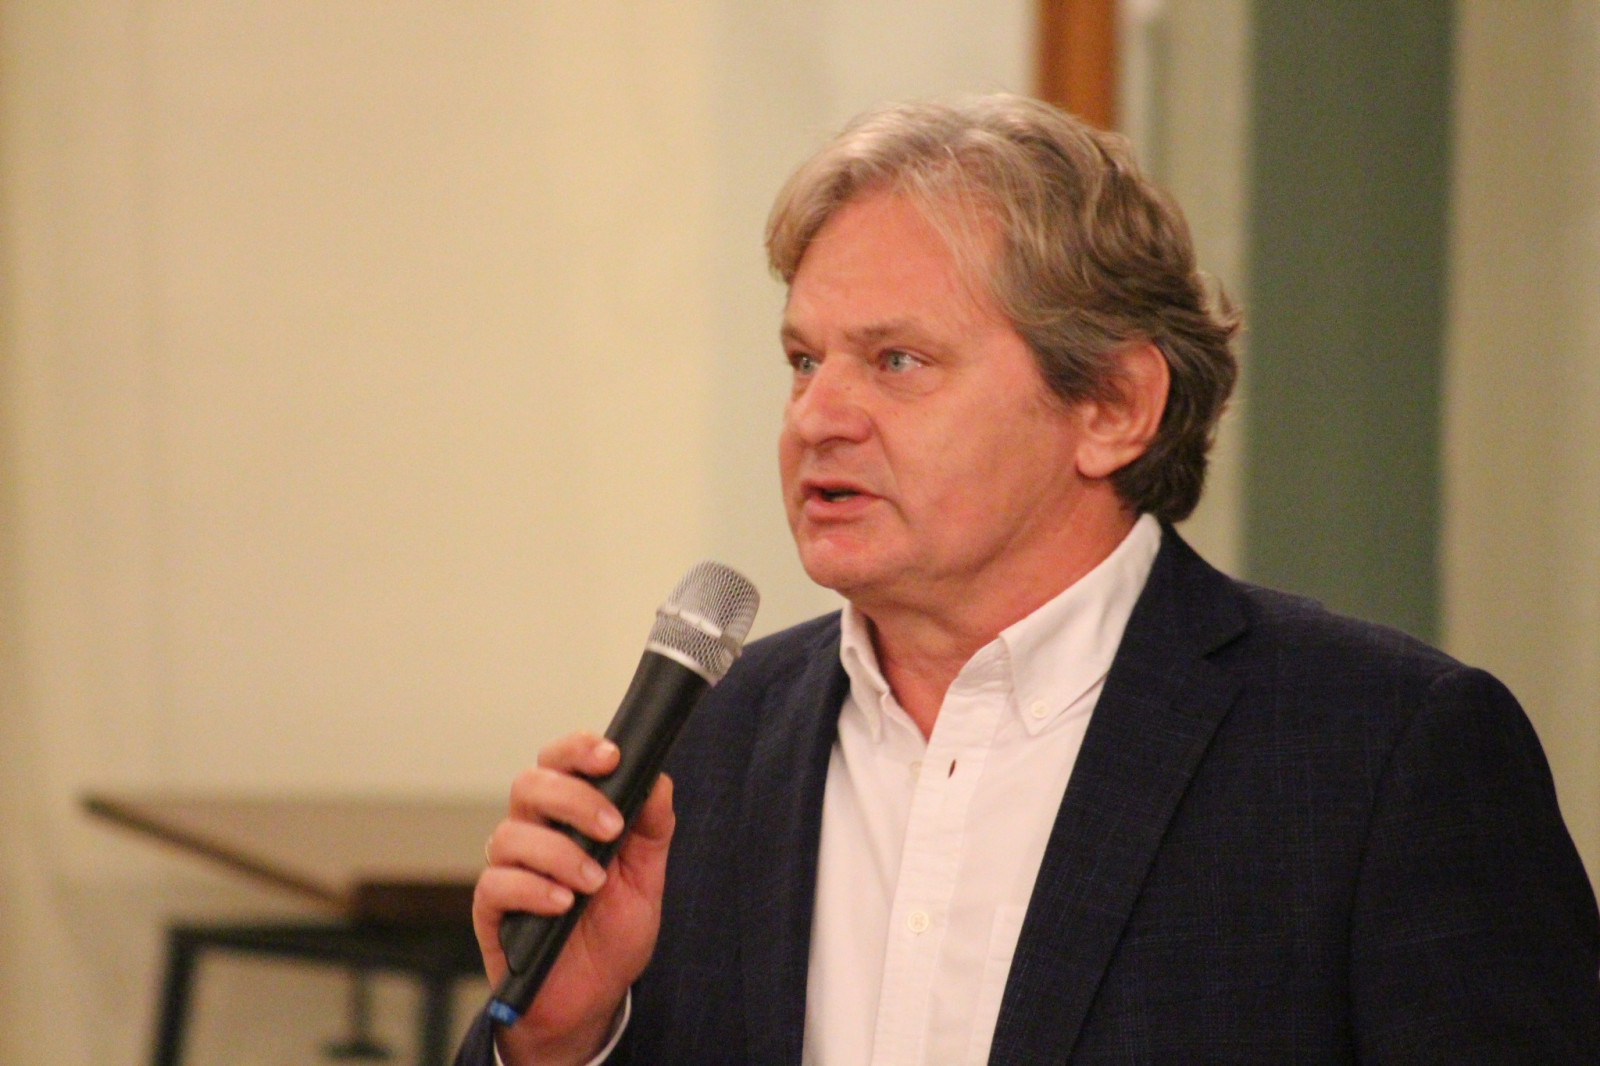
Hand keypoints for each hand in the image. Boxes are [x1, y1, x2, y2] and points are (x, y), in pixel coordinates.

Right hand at [474, 732, 674, 1065]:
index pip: (559, 761)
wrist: (592, 996)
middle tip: (612, 829)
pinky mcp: (491, 909)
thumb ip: (652, 827)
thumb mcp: (646, 877)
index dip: (578, 749)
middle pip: (529, 784)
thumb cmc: (612, 930)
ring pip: (511, 834)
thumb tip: (658, 779)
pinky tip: (562, 904)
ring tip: (594, 882)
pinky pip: (497, 884)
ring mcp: (508, 869)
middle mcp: (532, 832)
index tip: (612, 756)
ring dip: (560, 853)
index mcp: (566, 815)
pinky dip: (533, 889)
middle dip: (575, 799)